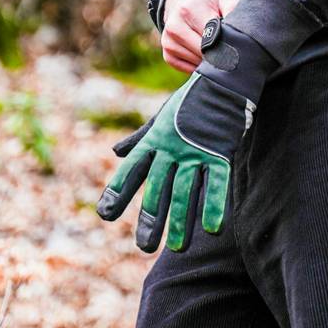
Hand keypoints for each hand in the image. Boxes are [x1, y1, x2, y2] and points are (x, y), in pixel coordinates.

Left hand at [97, 19, 276, 252]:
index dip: (118, 192)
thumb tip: (115, 152)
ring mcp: (196, 151)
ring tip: (176, 248)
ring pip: (185, 191)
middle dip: (151, 219)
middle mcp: (171, 148)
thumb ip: (139, 140)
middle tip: (144, 246)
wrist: (223, 79)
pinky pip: (217, 182)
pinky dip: (214, 204)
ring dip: (181, 221)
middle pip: (158, 188)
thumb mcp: (160, 119)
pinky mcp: (220, 151)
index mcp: (154, 141)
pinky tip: (212, 228)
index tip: (104, 214)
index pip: (131, 170)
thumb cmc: (189, 102)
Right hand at [161, 0, 240, 72]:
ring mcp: (169, 41)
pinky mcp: (167, 54)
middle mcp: (175, 26)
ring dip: (211, 63)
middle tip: (233, 53)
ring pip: (198, 64)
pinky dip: (200, 67)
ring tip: (219, 51)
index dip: (227, 44)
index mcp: (189, 9)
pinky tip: (206, 55)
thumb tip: (242, 30)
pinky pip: (189, 70)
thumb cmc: (209, 0)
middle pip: (204, 53)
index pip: (211, 37)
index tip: (238, 46)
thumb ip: (234, 9)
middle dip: (221, 55)